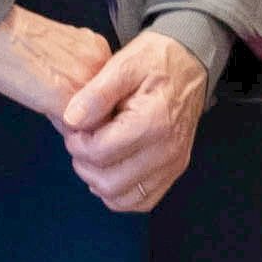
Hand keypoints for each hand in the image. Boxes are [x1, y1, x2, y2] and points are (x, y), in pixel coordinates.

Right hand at [0, 3, 113, 121]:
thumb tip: (81, 100)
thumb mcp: (60, 48)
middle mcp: (99, 64)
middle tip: (55, 103)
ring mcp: (85, 82)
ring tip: (46, 101)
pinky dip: (59, 124)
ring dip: (72, 120)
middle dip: (84, 114)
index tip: (70, 100)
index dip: (89, 103)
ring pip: (91, 120)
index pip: (107, 91)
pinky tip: (42, 105)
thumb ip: (78, 70)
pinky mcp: (66, 99)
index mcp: (98, 49)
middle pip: (104, 107)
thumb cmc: (15, 38)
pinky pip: (72, 127)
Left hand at [57, 30, 213, 213]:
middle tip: (83, 138)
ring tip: (96, 151)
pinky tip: (111, 168)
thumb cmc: (156, 60)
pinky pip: (141, 201)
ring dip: (99, 180)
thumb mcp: (123, 63)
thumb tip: (72, 120)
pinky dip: (120, 192)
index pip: (99, 153)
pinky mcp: (174, 172)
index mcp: (153, 122)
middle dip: (84, 163)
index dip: (76, 141)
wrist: (190, 62)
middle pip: (108, 182)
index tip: (75, 125)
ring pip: (122, 198)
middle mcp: (166, 151)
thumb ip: (96, 93)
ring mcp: (173, 165)